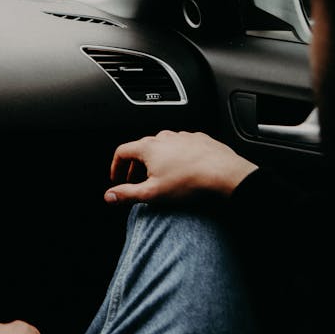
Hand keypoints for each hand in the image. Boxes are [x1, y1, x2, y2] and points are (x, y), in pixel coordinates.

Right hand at [104, 130, 255, 204]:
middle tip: (138, 181)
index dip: (116, 166)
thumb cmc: (190, 182)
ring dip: (157, 160)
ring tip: (162, 177)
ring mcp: (183, 137)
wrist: (226, 174)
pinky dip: (177, 157)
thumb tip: (109, 196)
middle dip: (136, 166)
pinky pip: (182, 146)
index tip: (118, 178)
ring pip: (162, 147)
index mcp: (148, 148)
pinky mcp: (199, 140)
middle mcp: (164, 138)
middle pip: (142, 149)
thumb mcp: (152, 194)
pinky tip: (183, 170)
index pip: (122, 152)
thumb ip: (127, 194)